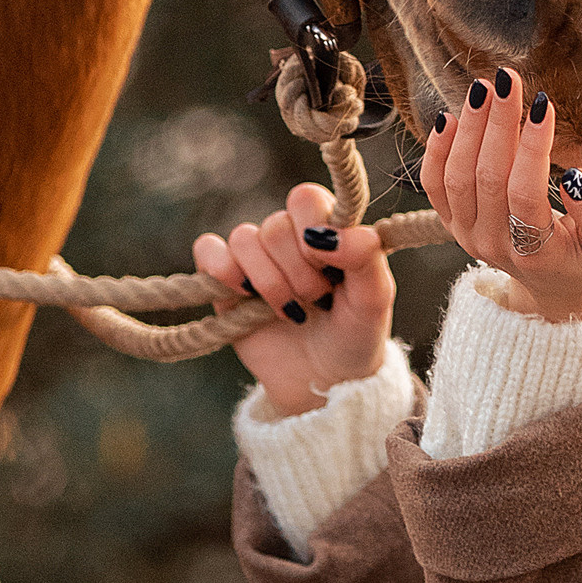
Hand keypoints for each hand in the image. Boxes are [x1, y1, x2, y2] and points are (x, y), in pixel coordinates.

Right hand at [192, 181, 395, 416]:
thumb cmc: (355, 336)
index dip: (313, 230)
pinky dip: (222, 268)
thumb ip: (364, 256)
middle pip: (275, 225)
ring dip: (268, 280)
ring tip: (290, 311)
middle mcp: (290, 238)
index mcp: (327, 230)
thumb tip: (325, 234)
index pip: (306, 199)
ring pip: (244, 238)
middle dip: (297, 271)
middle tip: (316, 299)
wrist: (324, 383)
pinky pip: (207, 249)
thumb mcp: (374, 299)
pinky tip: (244, 293)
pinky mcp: (225, 280)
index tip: (329, 268)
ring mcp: (256, 258)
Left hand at [420, 72, 581, 322]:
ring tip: (483, 89)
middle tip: (508, 80)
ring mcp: (469, 235)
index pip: (525, 193)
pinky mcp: (454, 223)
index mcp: (536, 253)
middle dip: (497, 123)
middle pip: (486, 177)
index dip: (532, 148)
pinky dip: (437, 150)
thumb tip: (574, 178)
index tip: (543, 105)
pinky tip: (449, 118)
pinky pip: (435, 185)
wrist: (557, 289)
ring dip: (469, 129)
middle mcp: (494, 245)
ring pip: (457, 176)